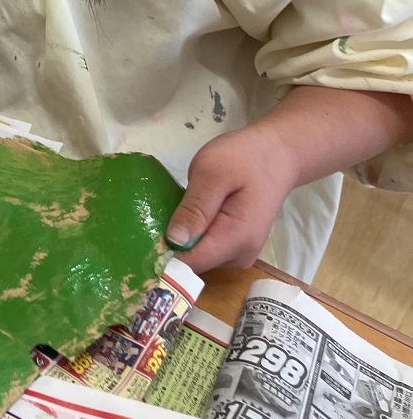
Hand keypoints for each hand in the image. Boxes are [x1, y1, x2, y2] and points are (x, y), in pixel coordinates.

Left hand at [166, 121, 299, 271]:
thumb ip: (195, 208)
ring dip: (181, 236)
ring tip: (170, 207)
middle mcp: (239, 256)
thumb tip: (174, 241)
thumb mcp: (213, 173)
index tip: (140, 237)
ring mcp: (239, 252)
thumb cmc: (244, 158)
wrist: (278, 154)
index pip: (191, 264)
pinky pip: (206, 245)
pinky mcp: (235, 244)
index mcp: (235, 240)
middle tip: (151, 213)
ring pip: (198, 255)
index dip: (164, 254)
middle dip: (171, 243)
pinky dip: (193, 232)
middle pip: (193, 262)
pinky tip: (186, 211)